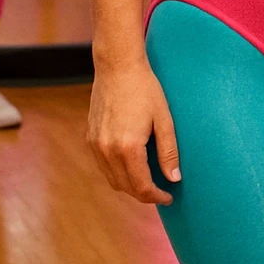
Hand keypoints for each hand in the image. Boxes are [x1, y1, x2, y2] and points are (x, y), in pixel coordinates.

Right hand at [87, 56, 180, 204]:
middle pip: (125, 187)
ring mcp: (95, 145)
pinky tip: (131, 164)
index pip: (141, 187)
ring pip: (112, 180)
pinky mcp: (90, 138)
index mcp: (128, 147)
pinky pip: (103, 166)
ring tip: (148, 180)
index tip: (169, 196)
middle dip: (144, 194)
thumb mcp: (164, 119)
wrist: (117, 67)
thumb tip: (174, 178)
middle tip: (161, 190)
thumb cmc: (145, 89)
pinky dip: (117, 172)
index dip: (157, 197)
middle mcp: (107, 150)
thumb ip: (169, 151)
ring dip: (130, 185)